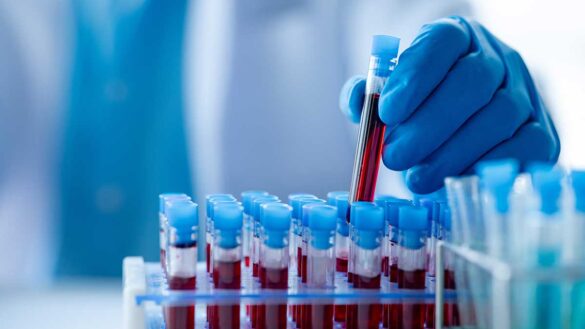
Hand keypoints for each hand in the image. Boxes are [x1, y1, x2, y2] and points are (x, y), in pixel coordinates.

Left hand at [340, 16, 559, 193]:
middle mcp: (498, 59)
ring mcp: (526, 94)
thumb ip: (369, 96)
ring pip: (498, 117)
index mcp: (458, 37)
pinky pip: (524, 149)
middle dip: (429, 125)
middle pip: (473, 82)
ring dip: (451, 154)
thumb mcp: (390, 96)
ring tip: (415, 179)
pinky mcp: (542, 132)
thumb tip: (357, 101)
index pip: (442, 42)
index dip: (415, 76)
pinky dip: (484, 168)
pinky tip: (452, 181)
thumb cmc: (419, 109)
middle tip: (394, 156)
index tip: (387, 112)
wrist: (462, 126)